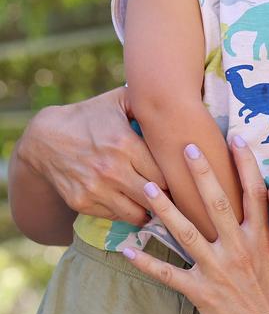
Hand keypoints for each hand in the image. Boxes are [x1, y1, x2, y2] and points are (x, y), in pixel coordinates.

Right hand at [18, 87, 165, 224]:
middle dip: (165, 197)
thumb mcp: (116, 101)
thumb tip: (177, 96)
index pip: (164, 173)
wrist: (44, 139)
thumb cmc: (89, 117)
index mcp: (125, 144)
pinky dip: (126, 212)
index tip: (178, 177)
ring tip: (154, 203)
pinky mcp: (82, 203)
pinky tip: (131, 203)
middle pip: (154, 197)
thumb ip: (147, 100)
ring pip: (137, 213)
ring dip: (147, 210)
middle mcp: (111, 169)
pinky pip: (115, 216)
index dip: (174, 177)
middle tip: (172, 195)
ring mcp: (96, 189)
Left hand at [123, 139, 268, 313]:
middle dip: (201, 173)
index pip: (255, 192)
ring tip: (149, 186)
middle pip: (217, 202)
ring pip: (186, 232)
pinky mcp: (200, 291)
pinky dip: (146, 262)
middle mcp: (237, 248)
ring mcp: (216, 269)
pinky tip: (127, 249)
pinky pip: (168, 274)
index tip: (236, 139)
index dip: (246, 163)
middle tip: (186, 148)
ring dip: (165, 208)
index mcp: (261, 240)